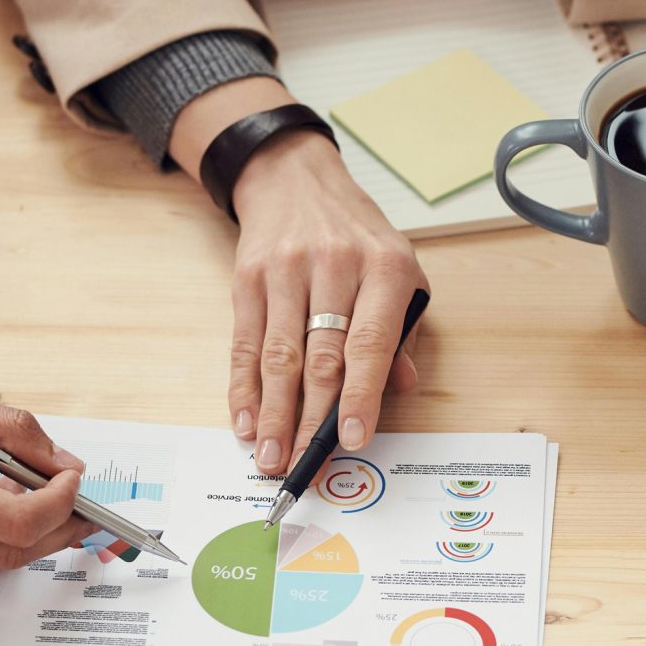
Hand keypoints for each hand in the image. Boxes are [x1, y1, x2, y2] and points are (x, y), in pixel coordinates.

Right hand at [169, 78, 426, 479]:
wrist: (296, 181)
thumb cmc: (356, 236)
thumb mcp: (399, 271)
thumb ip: (402, 333)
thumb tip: (399, 389)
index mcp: (385, 267)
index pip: (371, 343)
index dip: (361, 396)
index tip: (353, 440)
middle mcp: (335, 266)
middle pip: (320, 358)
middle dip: (309, 419)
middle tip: (302, 465)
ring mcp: (285, 271)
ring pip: (278, 357)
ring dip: (273, 414)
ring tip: (269, 456)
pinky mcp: (248, 280)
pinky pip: (245, 344)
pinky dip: (243, 388)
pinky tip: (245, 421)